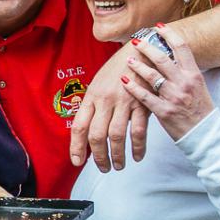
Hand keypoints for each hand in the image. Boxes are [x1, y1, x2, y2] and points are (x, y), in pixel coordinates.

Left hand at [70, 43, 150, 171]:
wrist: (142, 50)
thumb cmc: (118, 69)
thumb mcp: (99, 83)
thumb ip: (92, 106)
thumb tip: (86, 132)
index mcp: (91, 96)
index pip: (79, 126)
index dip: (77, 147)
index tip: (77, 162)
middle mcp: (105, 100)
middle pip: (96, 135)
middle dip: (98, 157)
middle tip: (103, 168)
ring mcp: (124, 102)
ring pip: (116, 136)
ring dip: (117, 156)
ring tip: (118, 166)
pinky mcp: (143, 103)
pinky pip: (138, 131)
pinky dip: (138, 147)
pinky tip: (137, 156)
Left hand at [120, 26, 214, 140]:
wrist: (206, 133)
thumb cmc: (200, 108)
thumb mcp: (198, 85)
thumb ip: (184, 71)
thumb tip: (170, 54)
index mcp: (194, 74)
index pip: (182, 47)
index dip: (169, 34)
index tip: (158, 27)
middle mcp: (184, 83)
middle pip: (162, 58)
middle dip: (147, 47)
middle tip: (136, 41)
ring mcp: (174, 97)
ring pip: (152, 75)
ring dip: (137, 65)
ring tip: (128, 59)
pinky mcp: (164, 111)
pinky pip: (145, 97)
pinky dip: (133, 87)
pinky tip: (124, 81)